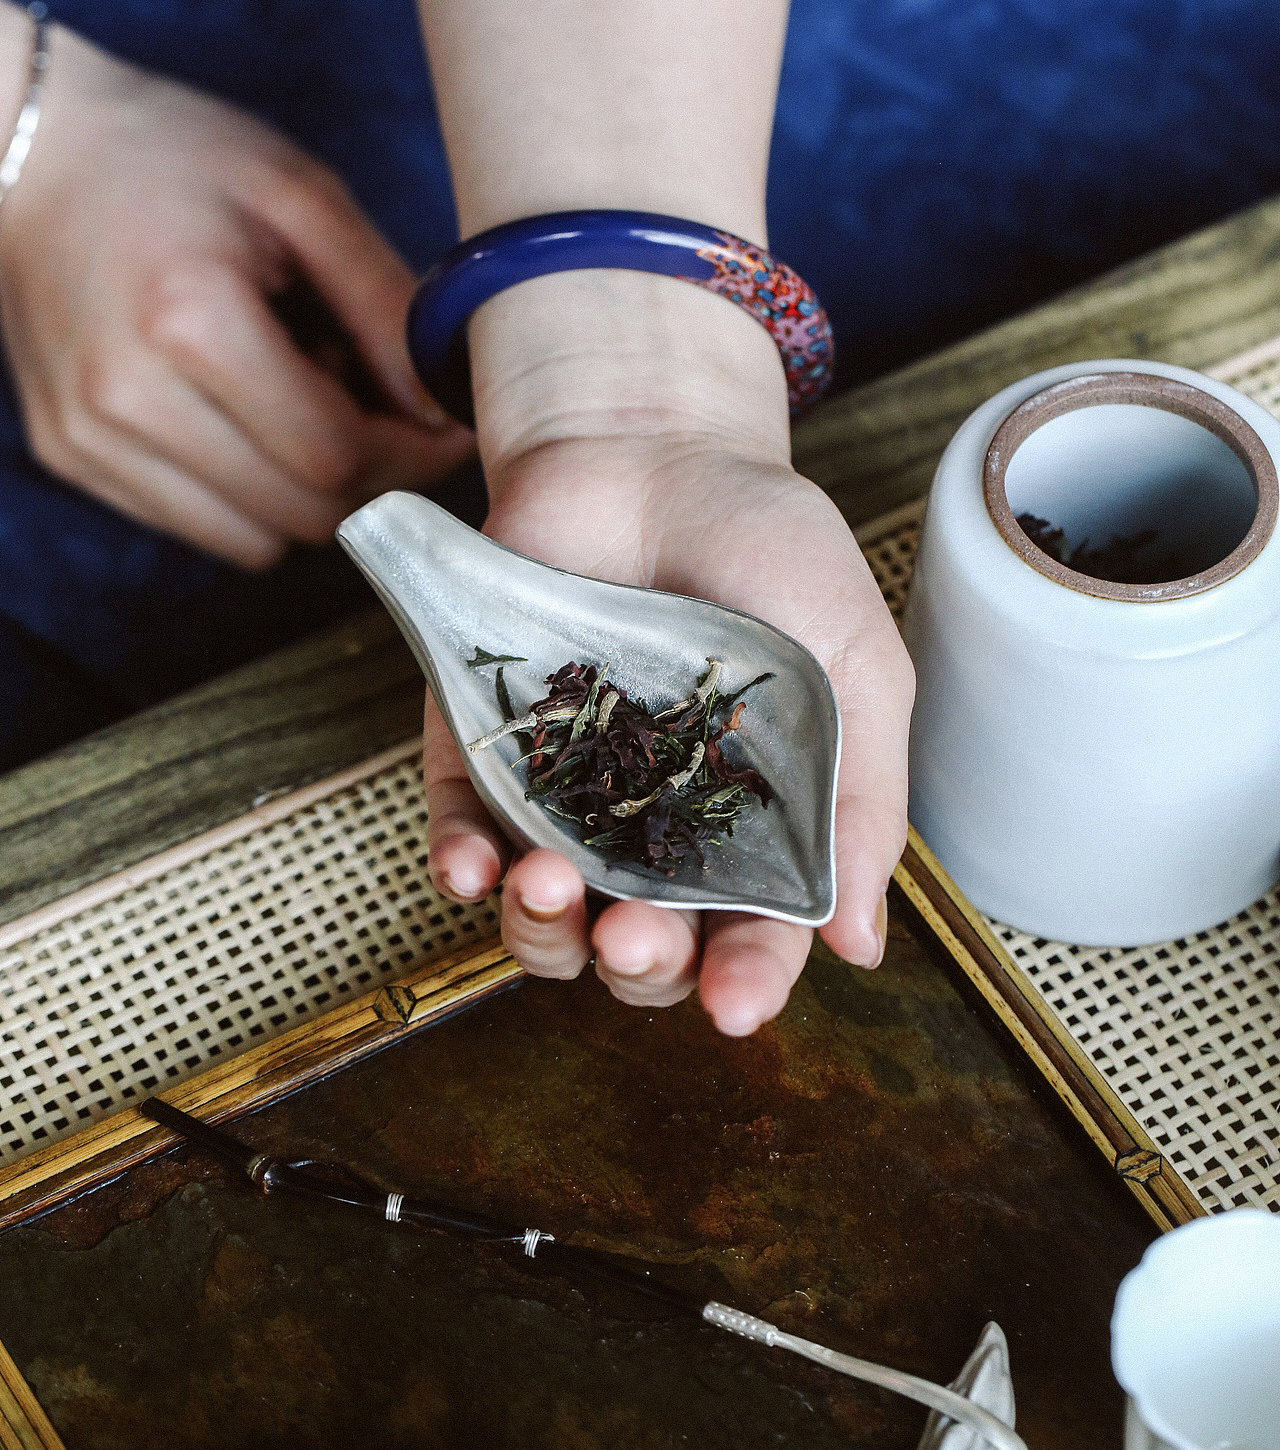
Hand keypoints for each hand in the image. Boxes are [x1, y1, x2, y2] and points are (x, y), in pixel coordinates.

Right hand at [0, 16, 472, 566]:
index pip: (336, 456)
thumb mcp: (303, 199)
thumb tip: (441, 413)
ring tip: (299, 401)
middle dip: (369, 478)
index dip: (411, 455)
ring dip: (307, 493)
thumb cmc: (175, 159)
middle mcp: (127, 397)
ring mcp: (89, 439)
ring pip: (257, 541)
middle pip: (303, 511)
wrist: (33, 156)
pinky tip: (243, 416)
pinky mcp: (73, 459)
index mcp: (189, 321)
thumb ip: (386, 307)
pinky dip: (250, 495)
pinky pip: (203, 528)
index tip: (443, 429)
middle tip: (380, 409)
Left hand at [424, 424, 913, 1035]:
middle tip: (635, 940)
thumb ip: (863, 801)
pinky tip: (473, 865)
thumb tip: (858, 946)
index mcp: (751, 827)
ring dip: (540, 932)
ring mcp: (564, 794)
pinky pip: (462, 828)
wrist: (657, 444)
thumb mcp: (853, 666)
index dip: (745, 981)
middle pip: (640, 949)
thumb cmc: (769, 551)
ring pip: (544, 914)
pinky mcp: (484, 747)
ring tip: (547, 888)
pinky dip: (460, 861)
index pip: (749, 936)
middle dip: (636, 968)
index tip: (734, 1005)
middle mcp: (655, 830)